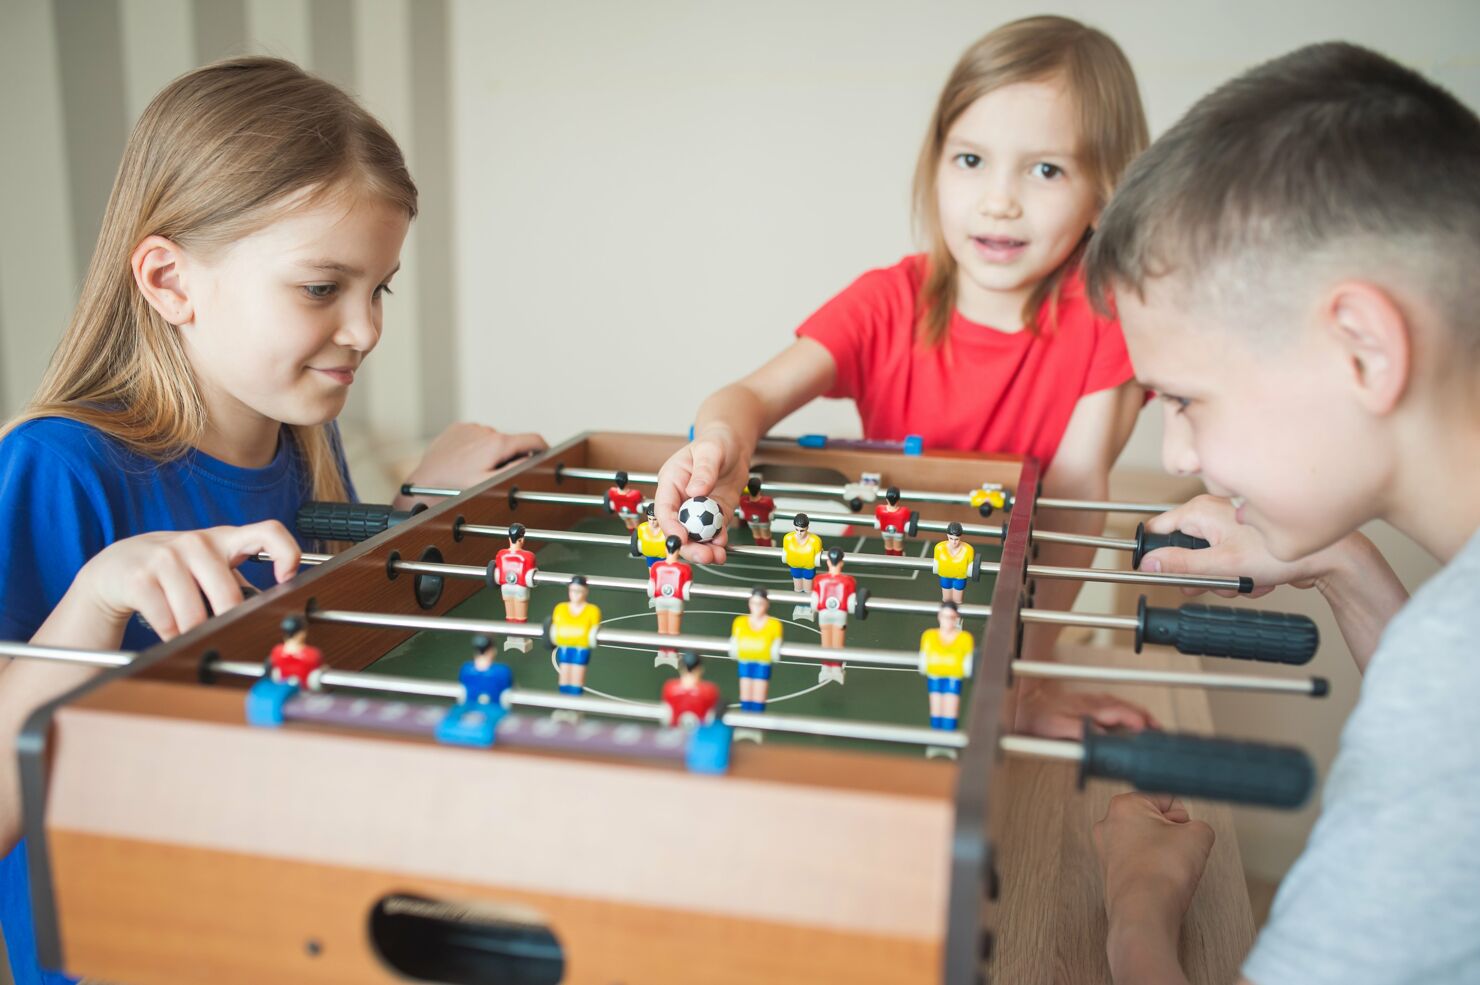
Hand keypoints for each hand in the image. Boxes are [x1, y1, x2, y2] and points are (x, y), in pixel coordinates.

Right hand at [69, 521, 300, 640]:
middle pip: (228, 595)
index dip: (286, 554)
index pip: (269, 532)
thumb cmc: (172, 570)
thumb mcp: (208, 567)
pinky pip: (167, 622)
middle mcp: (197, 543)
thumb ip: (237, 582)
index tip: (287, 579)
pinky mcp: (140, 578)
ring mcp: (166, 557)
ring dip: (194, 634)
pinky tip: (168, 630)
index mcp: (224, 539)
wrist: (114, 568)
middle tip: (222, 633)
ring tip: (189, 632)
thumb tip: (270, 611)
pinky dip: (171, 635)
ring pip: (196, 615)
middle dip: (226, 623)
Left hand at [405, 423, 546, 493]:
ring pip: (492, 439)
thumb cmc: (453, 487)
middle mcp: (486, 430)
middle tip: (496, 475)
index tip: (545, 456)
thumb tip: (533, 460)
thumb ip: (515, 470)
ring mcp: (471, 427)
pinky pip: (475, 436)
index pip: (533, 440)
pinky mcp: (458, 428)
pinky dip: (476, 447)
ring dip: (491, 452)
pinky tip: (465, 461)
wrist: (423, 481)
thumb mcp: (490, 484)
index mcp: (497, 443)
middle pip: (511, 442)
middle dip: (510, 456)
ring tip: (475, 469)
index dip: (543, 449)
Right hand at [654, 426, 751, 563]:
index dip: (671, 526)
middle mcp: (681, 499)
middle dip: (689, 546)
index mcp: (671, 482)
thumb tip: (695, 491)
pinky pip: (714, 532)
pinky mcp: (715, 514)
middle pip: (679, 529)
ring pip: (696, 536)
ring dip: (705, 549)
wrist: (735, 443)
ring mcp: (698, 509)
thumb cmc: (716, 441)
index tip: (681, 538)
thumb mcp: (710, 450)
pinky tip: (723, 545)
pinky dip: (718, 541)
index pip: (664, 509)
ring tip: (718, 556)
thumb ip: (704, 470)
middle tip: (704, 555)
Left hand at [1012, 679, 1158, 738]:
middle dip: (1146, 718)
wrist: (1023, 706)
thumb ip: (1082, 731)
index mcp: (1089, 707)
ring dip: (1138, 715)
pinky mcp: (1087, 704)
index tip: (1149, 731)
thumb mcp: (1057, 727)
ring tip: (1152, 727)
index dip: (1137, 721)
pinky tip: (1129, 721)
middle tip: (1160, 731)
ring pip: (1122, 706)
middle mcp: (1093, 702)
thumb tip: (1105, 736)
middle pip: (1126, 707)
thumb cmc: (1037, 717)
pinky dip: (1127, 714)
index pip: (1121, 712)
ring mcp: (1091, 702)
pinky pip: (1113, 707)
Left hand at [1093, 793, 1213, 977]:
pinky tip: (1160, 880)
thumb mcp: (1198, 835)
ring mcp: (1107, 850)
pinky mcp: (1111, 873)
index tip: (1182, 834)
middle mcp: (1108, 824)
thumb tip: (1193, 834)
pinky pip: (1142, 863)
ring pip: (1149, 843)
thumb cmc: (1161, 873)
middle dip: (1172, 835)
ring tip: (1168, 868)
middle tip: (1176, 852)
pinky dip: (1154, 869)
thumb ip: (1200, 825)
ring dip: (1164, 853)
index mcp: (1123, 804)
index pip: (1167, 798)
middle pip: (1156, 820)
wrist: (1144, 913)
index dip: (1183, 819)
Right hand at [1140, 494, 1350, 598]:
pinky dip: (1239, 577)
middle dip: (1200, 575)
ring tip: (1245, 581)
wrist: (1329, 560)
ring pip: (1206, 562)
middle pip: (1182, 550)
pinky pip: (1226, 564)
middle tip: (1216, 584)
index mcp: (1200, 511)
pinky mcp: (1243, 540)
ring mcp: (1228, 527)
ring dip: (1223, 580)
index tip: (1164, 574)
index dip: (1157, 554)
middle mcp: (1212, 513)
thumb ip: (1180, 564)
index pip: (1158, 529)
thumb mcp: (1222, 565)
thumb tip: (1148, 563)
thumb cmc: (1281, 556)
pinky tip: (1258, 578)